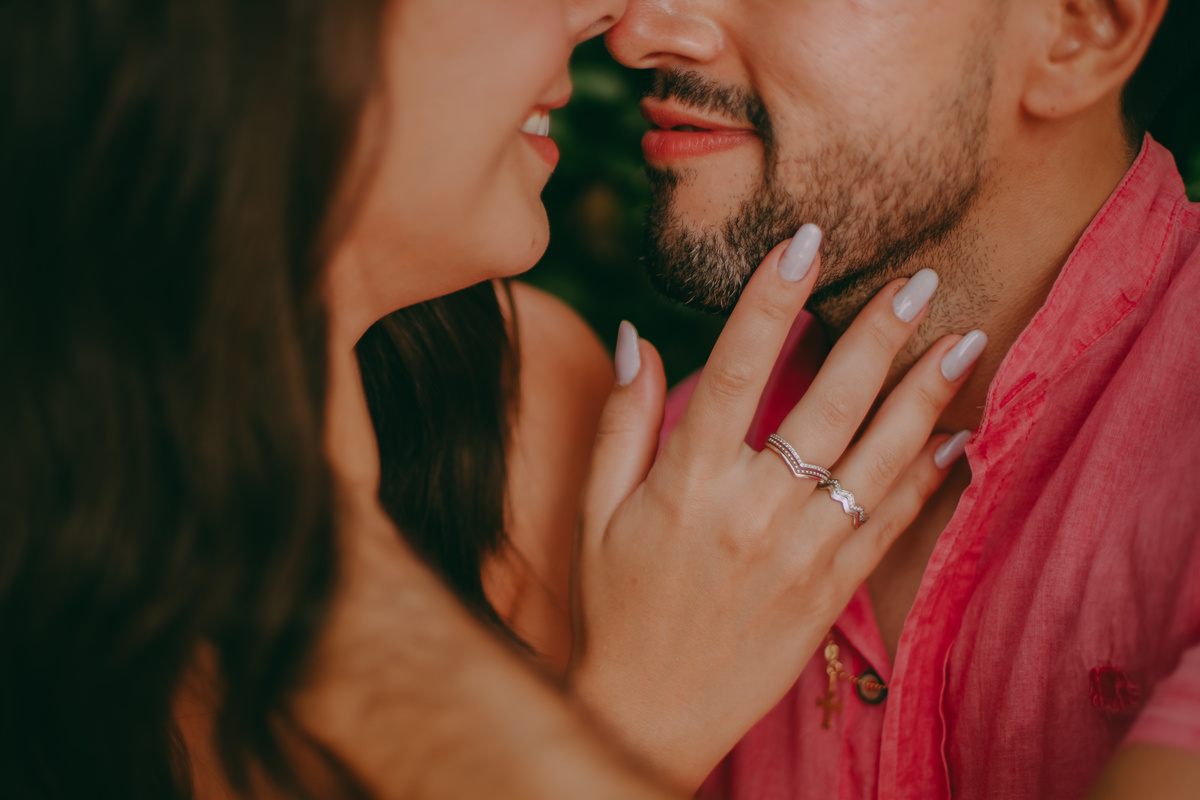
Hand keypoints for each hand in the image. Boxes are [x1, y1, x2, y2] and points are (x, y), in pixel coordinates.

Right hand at [567, 227, 981, 789]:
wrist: (648, 714)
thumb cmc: (614, 606)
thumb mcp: (595, 512)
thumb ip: (620, 421)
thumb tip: (637, 335)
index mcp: (687, 482)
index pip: (734, 367)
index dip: (770, 299)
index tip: (804, 241)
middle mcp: (752, 510)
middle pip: (828, 403)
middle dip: (878, 332)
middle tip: (921, 279)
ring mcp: (800, 553)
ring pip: (876, 459)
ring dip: (925, 395)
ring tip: (965, 340)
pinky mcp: (830, 592)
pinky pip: (889, 525)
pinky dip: (928, 479)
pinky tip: (960, 437)